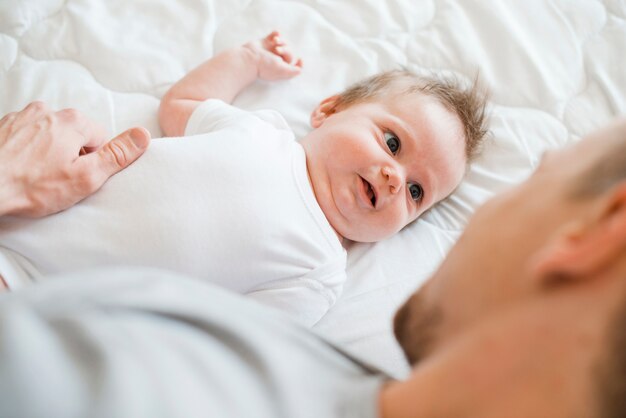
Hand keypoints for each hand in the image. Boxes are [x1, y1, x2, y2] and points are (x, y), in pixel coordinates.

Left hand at [0, 101, 150, 216]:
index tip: (80, 177)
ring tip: (36, 176)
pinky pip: (25, 136)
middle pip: (73, 134)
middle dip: (70, 155)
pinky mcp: (3, 127)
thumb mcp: (86, 177)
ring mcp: (22, 117)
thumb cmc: (31, 187)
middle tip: (58, 180)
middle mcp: (47, 112)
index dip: (94, 161)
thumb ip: (117, 155)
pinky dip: (26, 151)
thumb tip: (143, 135)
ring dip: (47, 152)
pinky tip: (20, 169)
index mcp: (73, 122)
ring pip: (49, 134)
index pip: (100, 138)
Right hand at [244, 31, 302, 80]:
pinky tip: (275, 35)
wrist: (249, 59)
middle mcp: (277, 60)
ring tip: (275, 41)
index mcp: (281, 68)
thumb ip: (293, 71)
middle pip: (289, 51)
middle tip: (277, 50)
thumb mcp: (283, 71)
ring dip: (281, 40)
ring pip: (283, 42)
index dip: (298, 62)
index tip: (300, 59)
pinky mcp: (265, 43)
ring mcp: (270, 51)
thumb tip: (300, 69)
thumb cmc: (265, 66)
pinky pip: (274, 35)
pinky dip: (276, 34)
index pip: (294, 65)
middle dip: (286, 49)